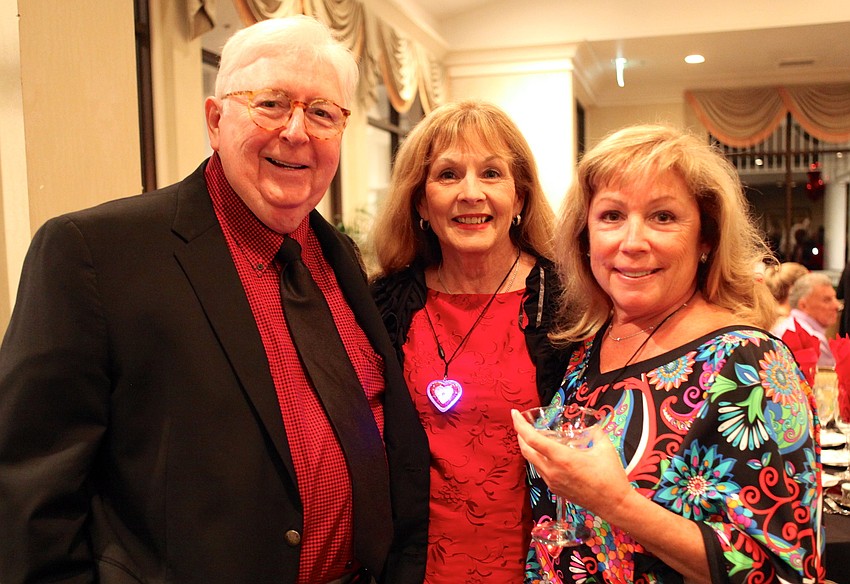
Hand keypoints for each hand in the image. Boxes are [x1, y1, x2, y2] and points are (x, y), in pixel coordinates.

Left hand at [512, 408, 633, 521]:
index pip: (532, 439)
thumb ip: (595, 432)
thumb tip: (592, 425)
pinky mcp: (555, 489)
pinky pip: (541, 471)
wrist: (613, 504)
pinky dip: (539, 459)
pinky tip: (547, 454)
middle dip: (520, 434)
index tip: (514, 413)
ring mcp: (552, 482)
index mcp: (562, 458)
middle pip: (526, 450)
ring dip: (529, 447)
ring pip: (532, 461)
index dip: (520, 425)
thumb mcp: (605, 447)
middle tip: (521, 423)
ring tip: (533, 436)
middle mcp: (552, 471)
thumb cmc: (611, 476)